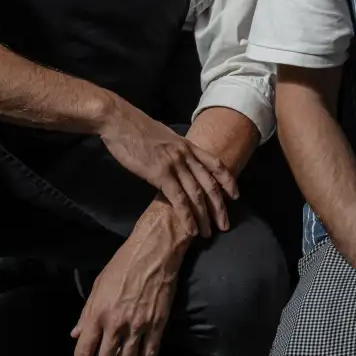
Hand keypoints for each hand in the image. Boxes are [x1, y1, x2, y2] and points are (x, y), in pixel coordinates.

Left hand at [70, 206, 183, 355]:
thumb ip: (86, 312)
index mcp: (98, 313)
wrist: (154, 250)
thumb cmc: (123, 264)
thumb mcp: (99, 284)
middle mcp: (116, 323)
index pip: (83, 352)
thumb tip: (76, 334)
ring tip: (125, 350)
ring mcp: (138, 325)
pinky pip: (149, 354)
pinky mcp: (157, 324)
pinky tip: (142, 348)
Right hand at [98, 94, 236, 238]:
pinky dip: (187, 216)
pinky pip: (178, 199)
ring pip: (197, 193)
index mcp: (187, 144)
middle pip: (210, 183)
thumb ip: (175, 149)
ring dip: (205, 216)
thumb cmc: (136, 128)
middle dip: (220, 206)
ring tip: (209, 233)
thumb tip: (179, 159)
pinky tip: (191, 229)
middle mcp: (186, 154)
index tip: (235, 195)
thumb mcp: (163, 136)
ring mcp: (175, 163)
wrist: (120, 121)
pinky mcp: (160, 173)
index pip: (215, 163)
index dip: (228, 180)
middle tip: (225, 224)